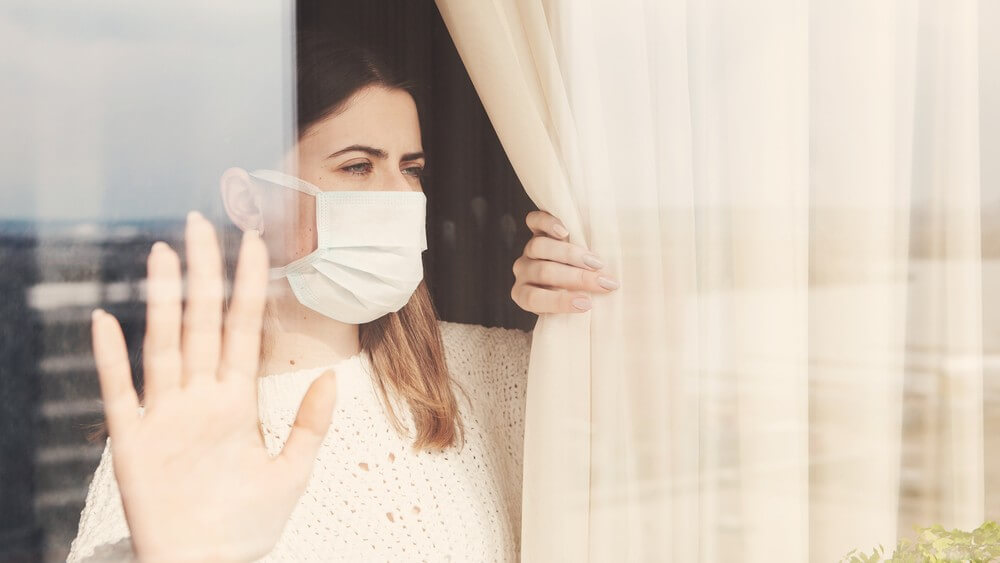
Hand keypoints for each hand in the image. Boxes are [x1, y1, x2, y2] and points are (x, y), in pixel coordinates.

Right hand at [90, 211, 337, 561]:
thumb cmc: (247, 526)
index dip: (248, 286)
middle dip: (203, 273)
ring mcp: (164, 417)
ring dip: (163, 300)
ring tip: (164, 254)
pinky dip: (110, 359)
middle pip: (201, 323)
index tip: (255, 242)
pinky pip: (118, 394)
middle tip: (200, 222)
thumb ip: (310, 425)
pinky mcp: (133, 445)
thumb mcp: (293, 473)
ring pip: (164, 345)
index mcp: (235, 401)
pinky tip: (105, 320)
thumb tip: (333, 376)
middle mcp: (199, 399)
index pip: (243, 330)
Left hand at [511, 210, 619, 313]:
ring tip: (596, 262)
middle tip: (604, 283)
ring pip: (540, 247)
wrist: (574, 269)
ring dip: (571, 255)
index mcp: (523, 294)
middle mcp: (523, 271)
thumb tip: (601, 301)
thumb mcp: (573, 304)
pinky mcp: (536, 229)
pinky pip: (534, 222)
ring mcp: (528, 250)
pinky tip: (566, 231)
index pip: (533, 299)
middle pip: (544, 272)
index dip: (560, 302)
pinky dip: (548, 224)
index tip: (588, 304)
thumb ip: (578, 303)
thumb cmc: (576, 294)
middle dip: (577, 278)